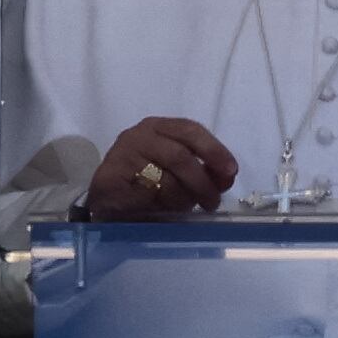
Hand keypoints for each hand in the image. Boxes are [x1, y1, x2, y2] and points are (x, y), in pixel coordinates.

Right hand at [85, 117, 237, 218]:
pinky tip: (163, 211)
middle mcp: (140, 135)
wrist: (108, 200)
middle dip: (201, 181)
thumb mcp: (180, 173)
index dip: (214, 150)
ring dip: (182, 198)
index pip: (191, 130)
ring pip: (164, 178)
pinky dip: (160, 205)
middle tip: (212, 201)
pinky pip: (145, 195)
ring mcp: (122, 154)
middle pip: (180, 155)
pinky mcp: (109, 177)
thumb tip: (227, 177)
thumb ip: (204, 171)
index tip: (230, 171)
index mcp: (159, 127)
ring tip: (186, 208)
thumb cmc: (147, 182)